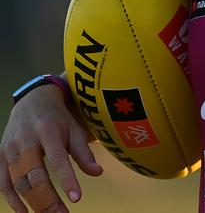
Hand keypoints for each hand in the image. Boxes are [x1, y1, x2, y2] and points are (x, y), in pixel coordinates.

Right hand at [0, 84, 102, 212]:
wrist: (32, 101)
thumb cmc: (57, 118)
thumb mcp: (74, 129)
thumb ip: (83, 152)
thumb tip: (97, 173)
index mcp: (48, 130)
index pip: (58, 159)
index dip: (67, 179)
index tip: (76, 198)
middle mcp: (27, 140)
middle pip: (35, 175)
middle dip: (48, 199)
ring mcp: (11, 149)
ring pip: (19, 182)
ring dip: (32, 203)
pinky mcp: (1, 157)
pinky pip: (3, 183)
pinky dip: (12, 200)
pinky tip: (24, 212)